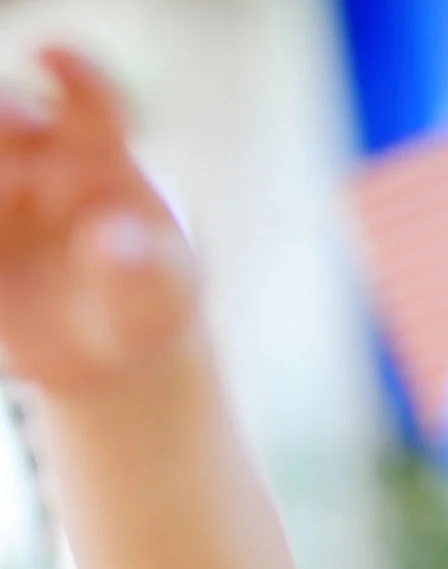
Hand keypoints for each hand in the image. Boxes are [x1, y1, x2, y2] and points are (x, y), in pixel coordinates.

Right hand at [0, 48, 197, 393]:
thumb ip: (144, 271)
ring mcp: (0, 189)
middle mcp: (41, 159)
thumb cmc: (146, 310)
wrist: (108, 358)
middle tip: (12, 126)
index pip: (93, 104)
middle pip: (9, 113)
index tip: (53, 59)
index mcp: (102, 159)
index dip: (75, 75)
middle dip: (2, 114)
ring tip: (7, 200)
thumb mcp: (159, 299)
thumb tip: (111, 238)